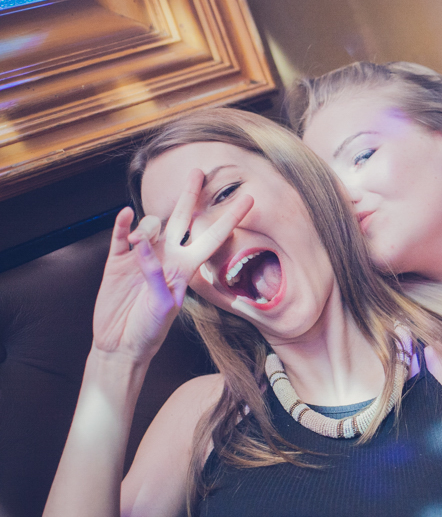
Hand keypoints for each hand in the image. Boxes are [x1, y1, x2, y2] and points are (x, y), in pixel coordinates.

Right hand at [92, 170, 251, 362]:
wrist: (122, 345)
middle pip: (181, 219)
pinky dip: (122, 224)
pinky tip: (124, 215)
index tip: (249, 199)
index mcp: (187, 268)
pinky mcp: (117, 262)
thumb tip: (145, 246)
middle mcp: (167, 258)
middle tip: (198, 171)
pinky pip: (120, 236)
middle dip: (190, 195)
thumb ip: (157, 276)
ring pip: (150, 226)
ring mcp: (141, 258)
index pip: (212, 237)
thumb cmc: (150, 331)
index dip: (229, 218)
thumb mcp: (164, 307)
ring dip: (147, 227)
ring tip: (140, 241)